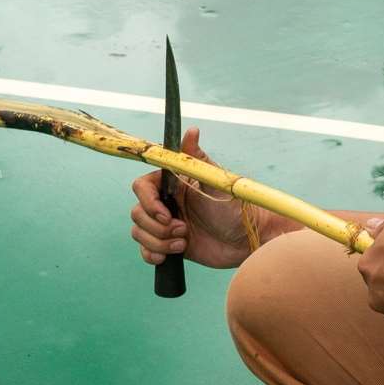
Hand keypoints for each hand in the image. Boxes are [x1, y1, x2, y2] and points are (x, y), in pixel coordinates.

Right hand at [129, 127, 254, 270]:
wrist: (246, 241)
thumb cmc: (235, 208)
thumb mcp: (216, 182)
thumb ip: (197, 159)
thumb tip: (192, 130)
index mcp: (173, 185)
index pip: (142, 187)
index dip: (149, 202)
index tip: (166, 214)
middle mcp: (166, 203)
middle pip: (137, 212)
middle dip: (157, 226)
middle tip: (183, 230)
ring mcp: (166, 225)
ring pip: (139, 232)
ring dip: (158, 241)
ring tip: (183, 241)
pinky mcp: (168, 245)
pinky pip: (145, 250)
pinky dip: (152, 254)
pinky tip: (170, 254)